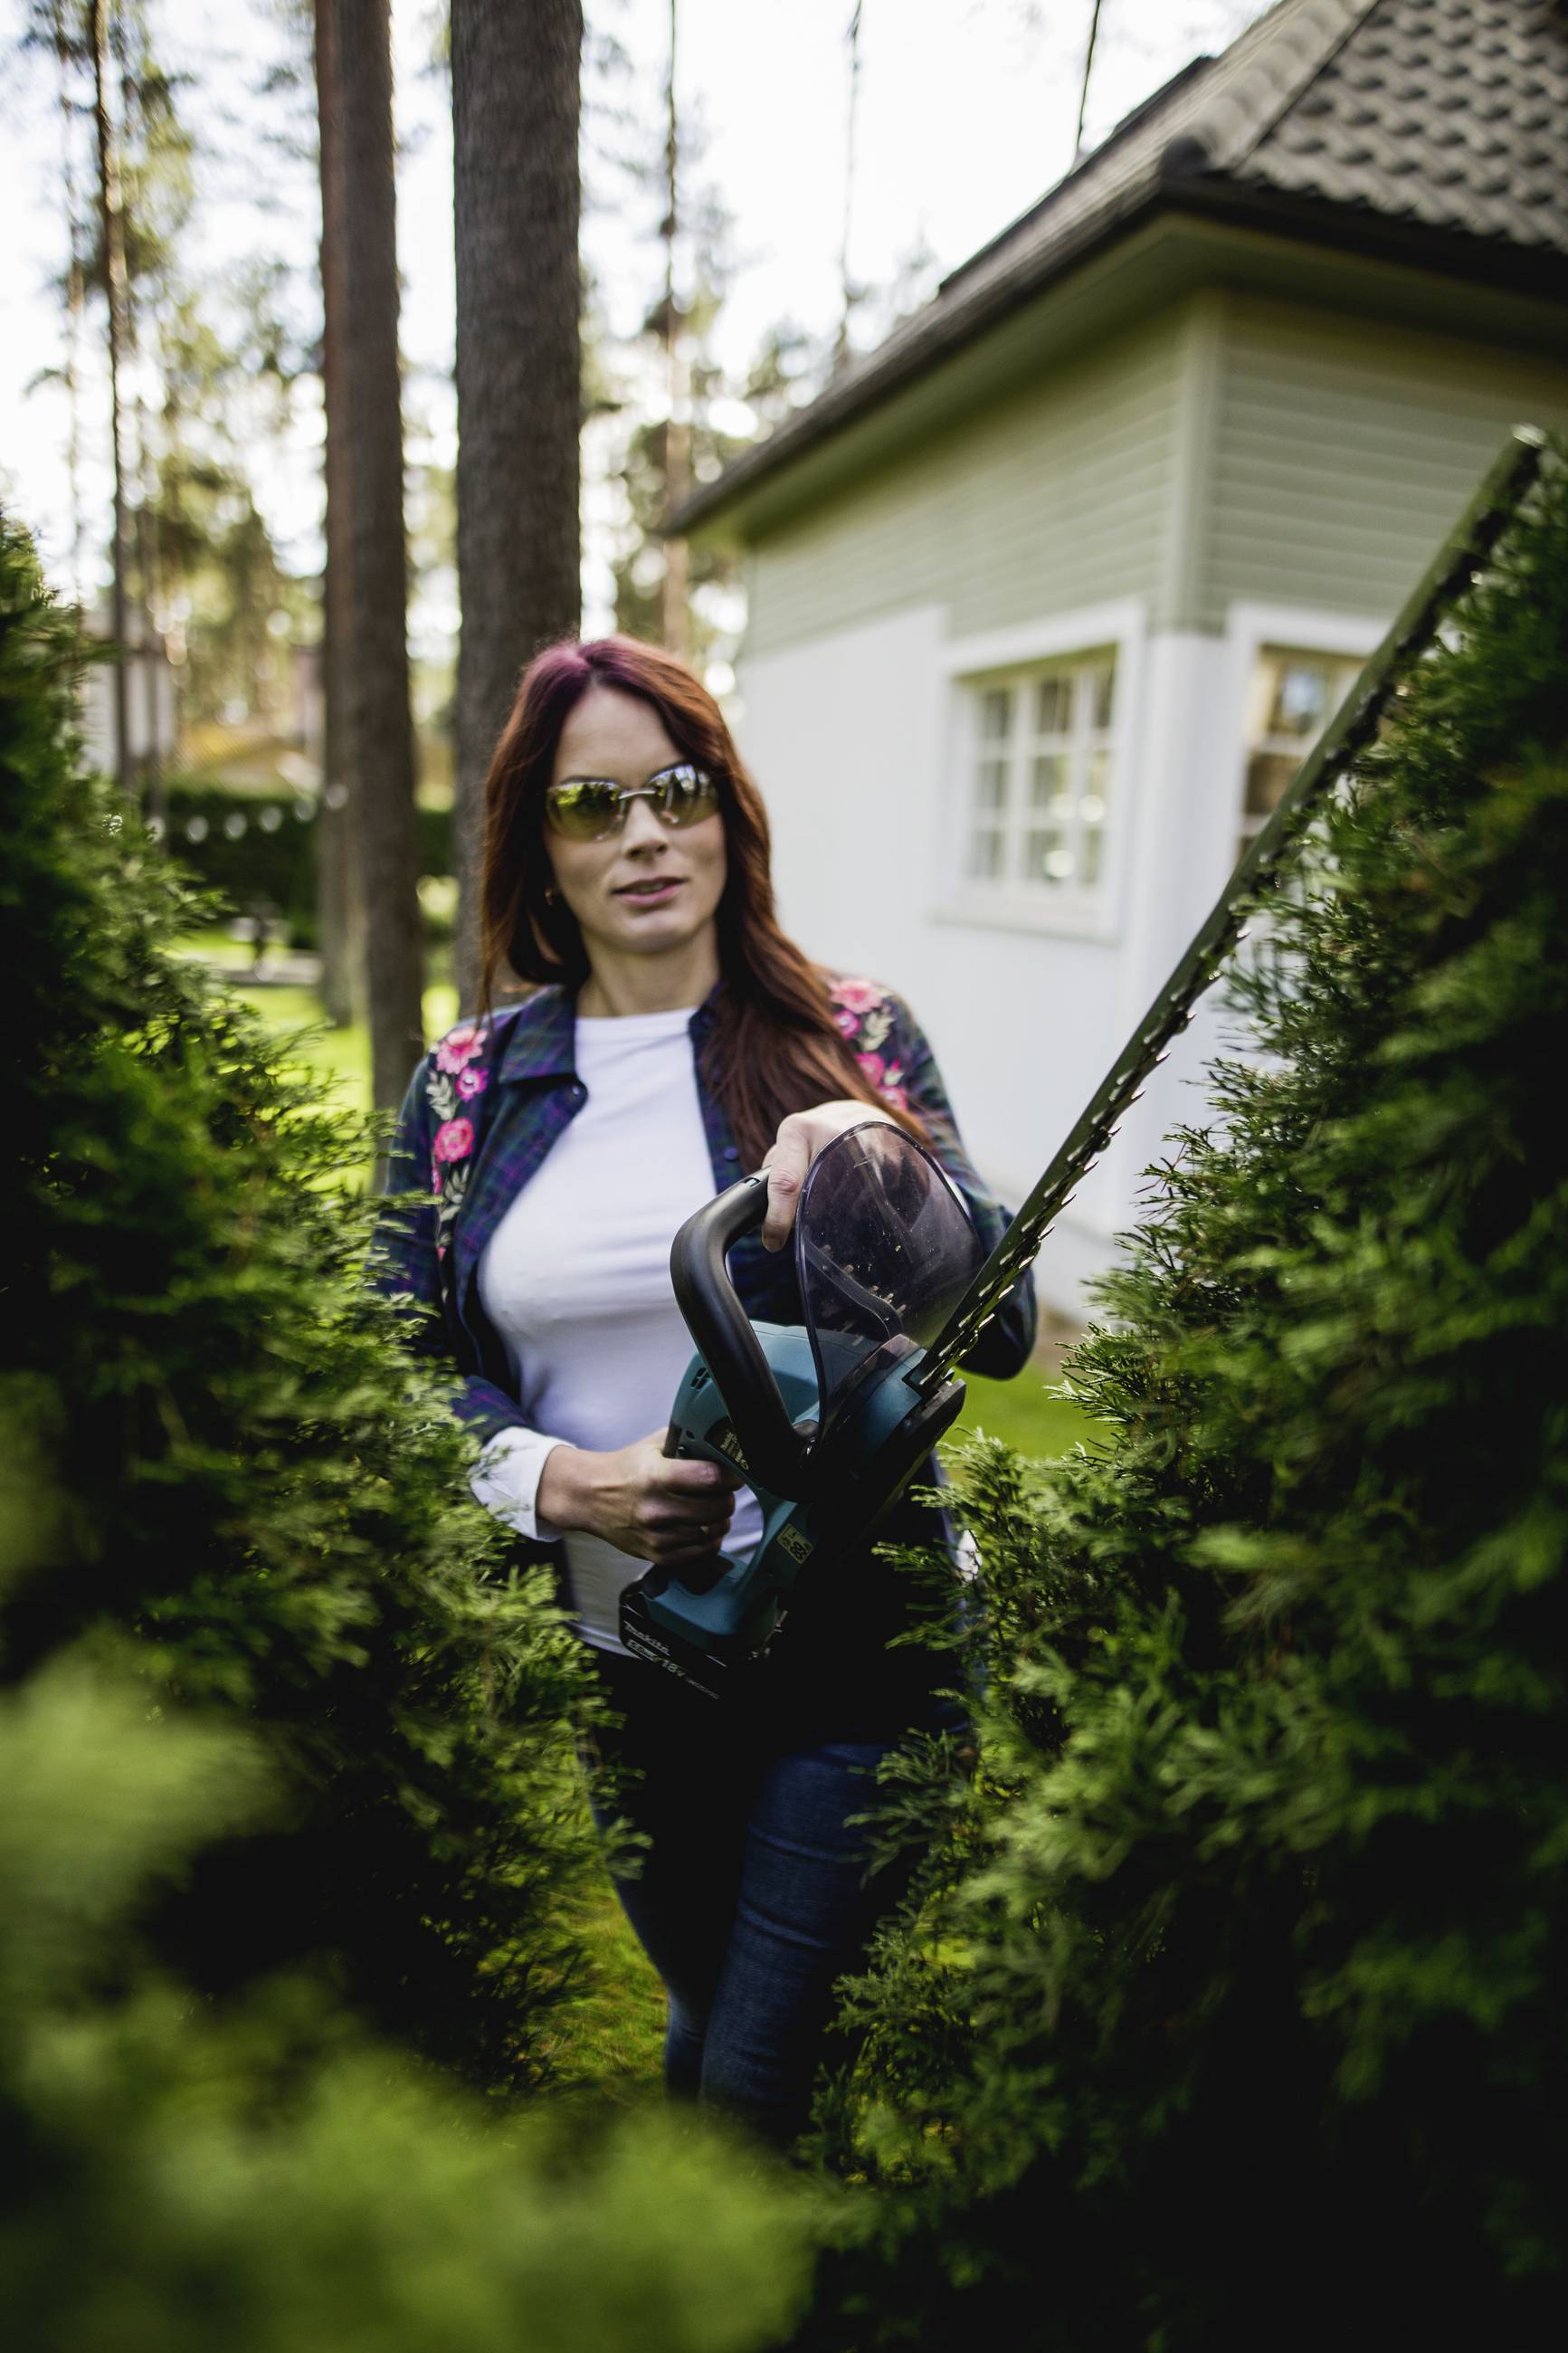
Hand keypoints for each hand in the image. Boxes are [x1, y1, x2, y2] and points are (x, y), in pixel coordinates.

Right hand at [536, 1427, 741, 1564]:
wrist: (591, 1498)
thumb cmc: (626, 1469)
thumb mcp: (654, 1445)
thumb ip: (688, 1441)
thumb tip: (722, 1443)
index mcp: (656, 1477)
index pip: (710, 1478)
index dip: (729, 1475)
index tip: (732, 1473)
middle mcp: (657, 1509)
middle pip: (718, 1508)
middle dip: (726, 1496)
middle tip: (721, 1490)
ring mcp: (657, 1536)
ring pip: (714, 1531)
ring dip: (719, 1519)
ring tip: (710, 1508)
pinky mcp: (658, 1555)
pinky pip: (702, 1551)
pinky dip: (709, 1539)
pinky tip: (702, 1526)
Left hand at [760, 1098, 895, 1250]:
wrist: (862, 1113)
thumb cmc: (817, 1136)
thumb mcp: (791, 1144)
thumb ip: (777, 1172)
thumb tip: (768, 1212)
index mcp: (798, 1131)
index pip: (785, 1181)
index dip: (778, 1218)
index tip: (773, 1241)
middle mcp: (832, 1132)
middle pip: (818, 1198)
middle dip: (810, 1215)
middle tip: (809, 1215)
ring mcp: (866, 1143)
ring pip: (847, 1202)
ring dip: (837, 1211)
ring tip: (836, 1193)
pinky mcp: (892, 1155)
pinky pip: (874, 1198)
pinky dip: (863, 1205)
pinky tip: (860, 1191)